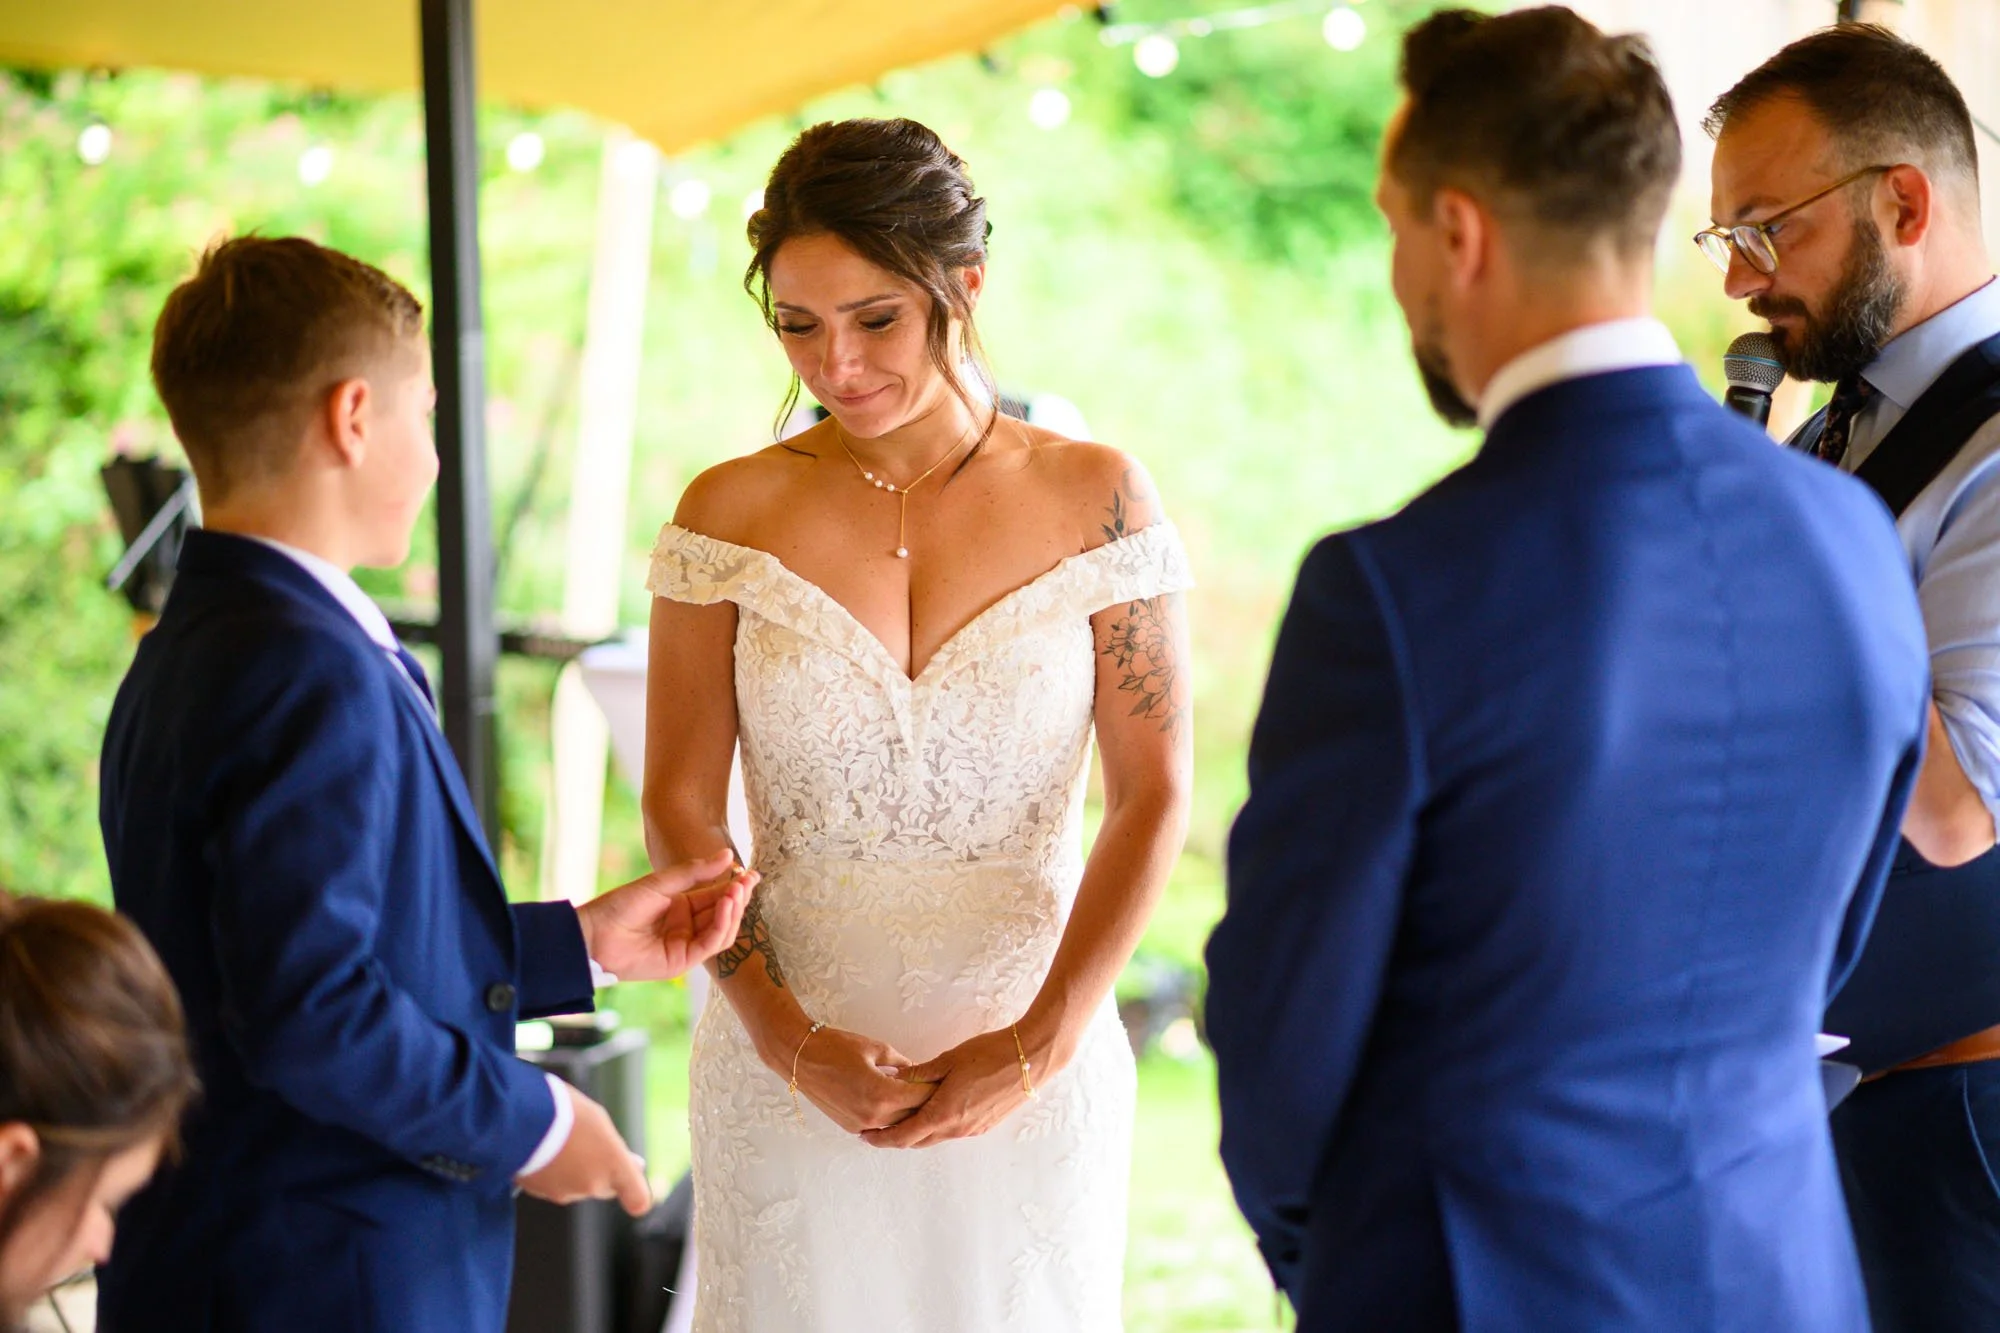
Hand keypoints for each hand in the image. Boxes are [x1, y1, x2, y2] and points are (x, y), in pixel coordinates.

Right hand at [518, 1083, 650, 1215]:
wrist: (519, 1117)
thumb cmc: (564, 1112)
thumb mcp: (599, 1122)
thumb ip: (614, 1149)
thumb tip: (632, 1164)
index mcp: (614, 1165)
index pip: (638, 1199)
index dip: (636, 1194)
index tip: (634, 1187)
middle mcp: (593, 1185)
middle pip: (604, 1187)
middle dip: (599, 1171)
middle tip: (587, 1143)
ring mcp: (566, 1192)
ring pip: (576, 1187)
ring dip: (572, 1171)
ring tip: (559, 1141)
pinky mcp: (541, 1193)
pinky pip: (553, 1185)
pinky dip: (551, 1174)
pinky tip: (543, 1150)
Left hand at [577, 850, 756, 981]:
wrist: (594, 934)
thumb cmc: (620, 905)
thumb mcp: (660, 883)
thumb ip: (694, 872)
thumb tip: (727, 855)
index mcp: (682, 906)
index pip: (716, 895)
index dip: (734, 885)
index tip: (750, 872)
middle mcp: (687, 926)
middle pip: (723, 913)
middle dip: (738, 897)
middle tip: (748, 880)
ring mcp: (686, 945)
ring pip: (722, 931)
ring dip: (733, 911)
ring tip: (736, 891)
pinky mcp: (681, 962)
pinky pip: (709, 945)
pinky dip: (721, 926)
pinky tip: (725, 906)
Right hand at [787, 1024, 936, 1134]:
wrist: (800, 1057)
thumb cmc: (836, 1047)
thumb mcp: (875, 1049)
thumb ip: (901, 1063)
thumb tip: (917, 1071)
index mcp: (882, 1094)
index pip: (921, 1098)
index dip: (936, 1089)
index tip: (947, 1082)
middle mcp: (873, 1115)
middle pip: (913, 1116)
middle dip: (927, 1104)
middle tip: (939, 1092)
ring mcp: (860, 1124)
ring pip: (896, 1126)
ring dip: (909, 1114)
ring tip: (919, 1099)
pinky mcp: (850, 1126)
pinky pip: (879, 1126)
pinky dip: (891, 1118)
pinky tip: (898, 1106)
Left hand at [861, 1028, 1033, 1148]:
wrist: (1031, 1059)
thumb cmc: (991, 1054)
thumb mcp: (949, 1060)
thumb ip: (920, 1073)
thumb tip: (893, 1078)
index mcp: (944, 1114)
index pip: (904, 1135)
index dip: (882, 1138)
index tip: (865, 1135)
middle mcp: (957, 1128)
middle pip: (917, 1142)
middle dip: (895, 1138)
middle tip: (877, 1130)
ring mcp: (973, 1130)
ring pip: (936, 1138)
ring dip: (917, 1133)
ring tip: (901, 1120)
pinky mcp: (985, 1125)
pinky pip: (953, 1133)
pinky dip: (936, 1128)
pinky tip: (932, 1113)